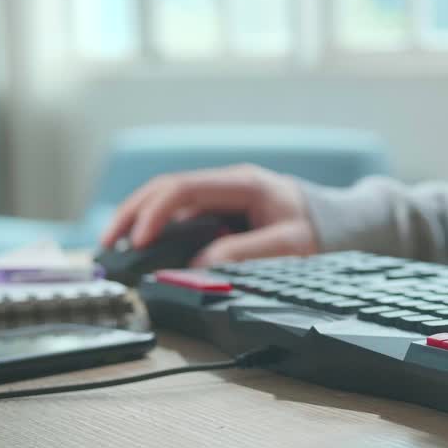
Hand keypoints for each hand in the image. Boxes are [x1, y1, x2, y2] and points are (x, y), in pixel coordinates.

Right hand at [100, 164, 318, 267]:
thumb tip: (201, 265)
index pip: (184, 188)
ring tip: (116, 247)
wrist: (337, 221)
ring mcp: (222, 194)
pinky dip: (158, 228)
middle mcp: (227, 183)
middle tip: (110, 244)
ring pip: (169, 200)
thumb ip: (247, 253)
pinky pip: (181, 214)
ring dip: (140, 220)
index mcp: (244, 183)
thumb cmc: (317, 229)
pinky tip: (142, 246)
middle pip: (166, 188)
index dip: (155, 213)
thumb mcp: (291, 245)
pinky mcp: (221, 209)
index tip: (139, 241)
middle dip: (133, 213)